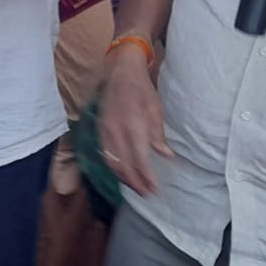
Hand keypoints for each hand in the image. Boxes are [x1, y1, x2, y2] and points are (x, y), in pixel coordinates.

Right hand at [98, 45, 171, 194]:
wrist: (120, 71)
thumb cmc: (141, 89)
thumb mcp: (155, 109)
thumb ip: (158, 134)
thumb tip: (165, 155)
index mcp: (132, 125)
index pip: (138, 159)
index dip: (146, 177)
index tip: (154, 189)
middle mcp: (115, 131)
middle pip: (123, 165)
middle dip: (135, 182)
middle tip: (146, 194)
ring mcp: (105, 130)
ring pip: (111, 162)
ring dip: (123, 177)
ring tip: (135, 187)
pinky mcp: (100, 129)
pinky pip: (105, 154)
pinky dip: (114, 166)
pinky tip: (122, 172)